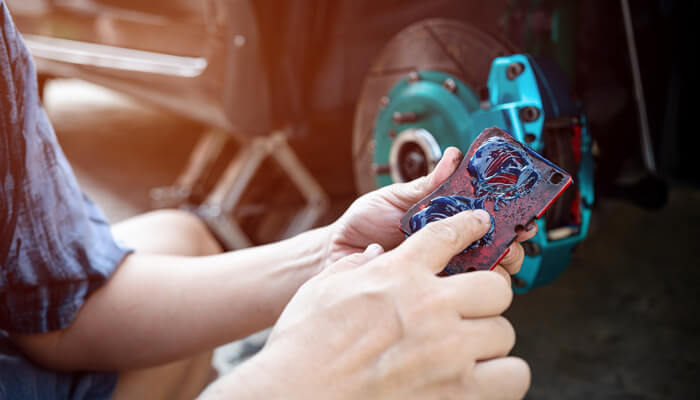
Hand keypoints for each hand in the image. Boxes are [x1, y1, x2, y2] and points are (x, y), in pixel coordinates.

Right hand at [206, 210, 529, 399]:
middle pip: (496, 287)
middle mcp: (431, 307)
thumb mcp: (322, 290)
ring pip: (506, 333)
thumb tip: (374, 254)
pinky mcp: (460, 395)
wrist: (295, 397)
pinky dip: (500, 379)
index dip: (470, 225)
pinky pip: (512, 378)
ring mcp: (450, 352)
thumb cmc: (301, 347)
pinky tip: (478, 380)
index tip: (481, 224)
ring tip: (472, 351)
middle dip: (487, 297)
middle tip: (470, 311)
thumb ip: (356, 267)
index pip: (449, 235)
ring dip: (490, 342)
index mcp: (398, 274)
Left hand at [325, 147, 537, 279]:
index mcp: (447, 218)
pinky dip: (466, 284)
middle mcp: (451, 246)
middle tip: (507, 235)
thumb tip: (452, 157)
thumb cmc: (362, 225)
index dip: (509, 211)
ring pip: (486, 272)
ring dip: (494, 263)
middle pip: (498, 245)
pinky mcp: (431, 292)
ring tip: (486, 255)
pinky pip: (458, 292)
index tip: (521, 207)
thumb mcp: (393, 197)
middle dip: (511, 240)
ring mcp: (443, 270)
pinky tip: (459, 274)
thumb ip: (425, 185)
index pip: (488, 215)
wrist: (334, 256)